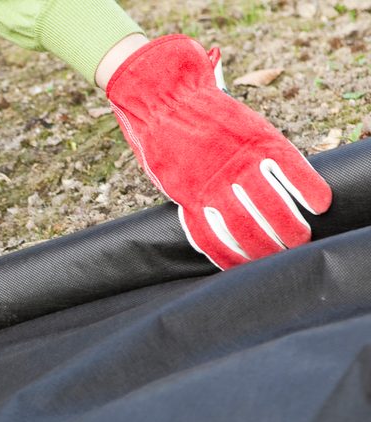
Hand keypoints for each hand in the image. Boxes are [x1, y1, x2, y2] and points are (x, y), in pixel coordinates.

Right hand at [106, 34, 331, 269]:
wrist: (161, 99)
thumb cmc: (204, 111)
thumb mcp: (242, 120)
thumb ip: (259, 147)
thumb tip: (280, 174)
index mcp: (255, 138)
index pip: (291, 170)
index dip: (308, 190)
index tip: (321, 206)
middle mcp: (235, 163)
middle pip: (271, 206)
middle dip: (289, 229)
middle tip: (298, 242)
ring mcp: (209, 183)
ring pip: (242, 225)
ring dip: (262, 245)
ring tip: (273, 256)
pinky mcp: (186, 197)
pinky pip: (206, 233)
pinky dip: (221, 252)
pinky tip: (234, 263)